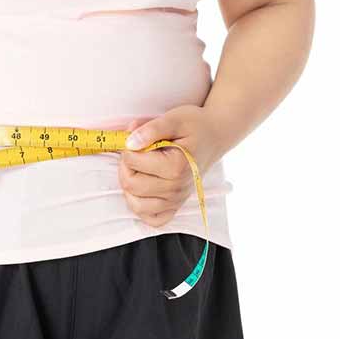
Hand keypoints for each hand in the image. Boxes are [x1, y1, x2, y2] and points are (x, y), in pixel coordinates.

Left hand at [119, 105, 227, 226]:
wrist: (213, 137)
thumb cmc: (193, 126)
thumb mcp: (173, 119)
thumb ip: (150, 129)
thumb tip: (129, 142)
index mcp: (176, 166)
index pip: (131, 161)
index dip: (127, 147)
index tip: (137, 139)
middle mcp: (176, 188)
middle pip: (130, 184)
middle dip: (126, 166)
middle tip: (136, 153)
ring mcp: (176, 200)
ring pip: (136, 205)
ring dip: (130, 187)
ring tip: (139, 171)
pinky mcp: (175, 207)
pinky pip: (151, 219)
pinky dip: (142, 207)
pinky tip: (144, 189)